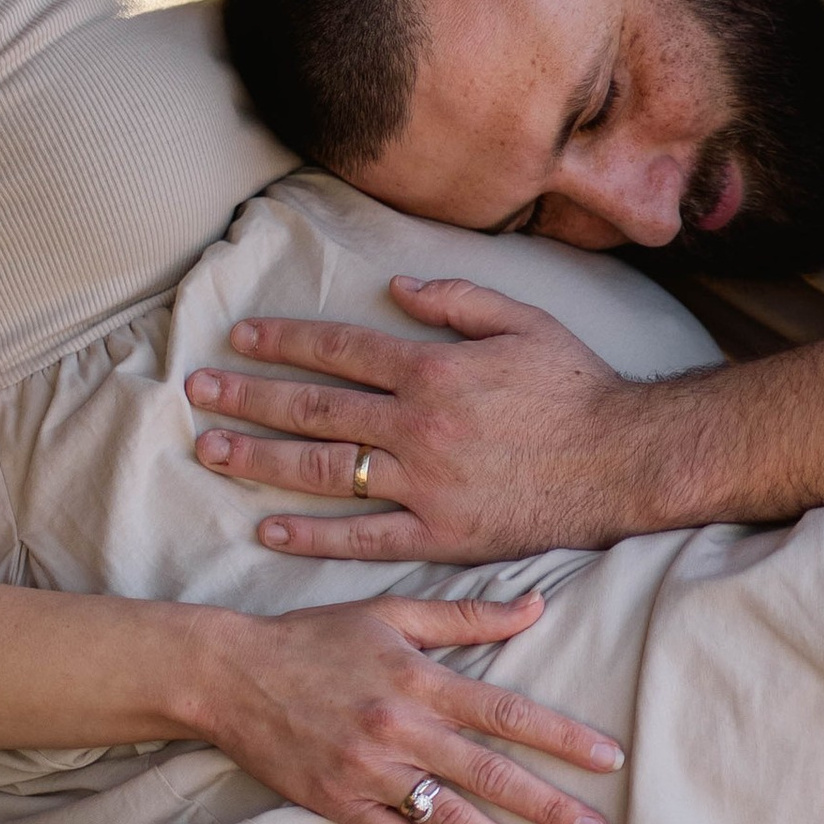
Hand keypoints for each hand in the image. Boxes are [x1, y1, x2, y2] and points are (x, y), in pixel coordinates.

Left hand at [186, 278, 659, 558]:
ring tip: (212, 451)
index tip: (241, 338)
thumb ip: (457, 300)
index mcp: (433, 369)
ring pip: (323, 471)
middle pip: (313, 408)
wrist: (624, 460)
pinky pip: (362, 537)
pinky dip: (312, 535)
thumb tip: (397, 286)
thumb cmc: (579, 387)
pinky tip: (269, 528)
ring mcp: (424, 483)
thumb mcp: (524, 320)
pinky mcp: (440, 534)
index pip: (339, 350)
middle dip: (249, 397)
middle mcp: (416, 425)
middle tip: (199, 391)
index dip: (284, 342)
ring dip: (259, 459)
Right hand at [187, 590, 620, 823]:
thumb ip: (467, 616)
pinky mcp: (337, 803)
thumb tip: (537, 605)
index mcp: (420, 681)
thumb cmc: (314, 637)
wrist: (229, 674)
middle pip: (490, 774)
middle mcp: (400, 730)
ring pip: (449, 817)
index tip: (607, 759)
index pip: (507, 714)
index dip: (562, 737)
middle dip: (549, 807)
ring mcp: (368, 771)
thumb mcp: (391, 614)